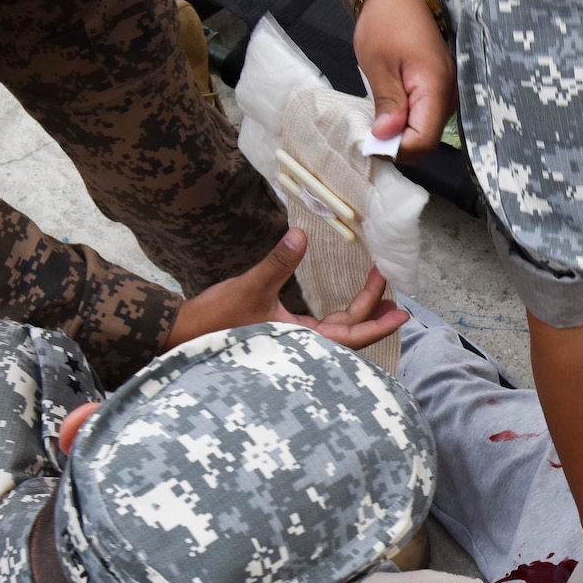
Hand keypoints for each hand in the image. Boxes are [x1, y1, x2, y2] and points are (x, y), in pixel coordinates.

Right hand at [165, 230, 407, 351]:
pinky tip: (345, 308)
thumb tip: (300, 235)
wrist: (180, 338)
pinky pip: (319, 330)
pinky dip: (337, 318)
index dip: (378, 324)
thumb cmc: (214, 321)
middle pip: (348, 331)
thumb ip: (277, 264)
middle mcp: (302, 346)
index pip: (351, 335)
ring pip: (335, 331)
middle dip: (373, 312)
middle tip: (395, 292)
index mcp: (301, 342)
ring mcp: (293, 344)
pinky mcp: (281, 337)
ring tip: (379, 297)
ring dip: (358, 315)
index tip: (402, 312)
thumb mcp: (249, 289)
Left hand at [354, 0, 456, 163]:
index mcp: (435, 89)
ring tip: (378, 122)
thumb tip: (387, 139)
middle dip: (400, 144)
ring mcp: (449, 94)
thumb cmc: (386, 24)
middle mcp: (450, 96)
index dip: (398, 149)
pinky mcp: (442, 91)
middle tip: (370, 134)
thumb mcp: (378, 65)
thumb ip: (388, 105)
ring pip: (428, 132)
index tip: (371, 143)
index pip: (423, 140)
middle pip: (428, 140)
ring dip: (403, 134)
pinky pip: (427, 118)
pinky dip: (409, 122)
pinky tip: (391, 113)